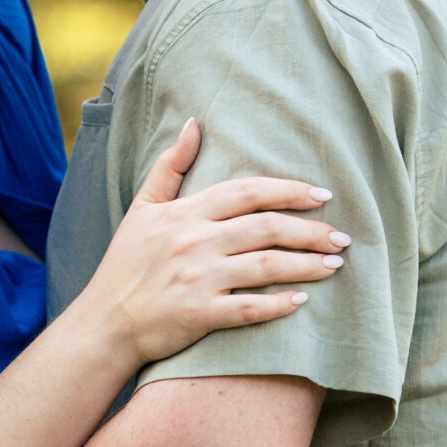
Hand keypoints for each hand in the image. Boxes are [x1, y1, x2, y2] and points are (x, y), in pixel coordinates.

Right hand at [79, 118, 347, 364]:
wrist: (105, 323)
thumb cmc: (125, 264)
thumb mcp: (143, 208)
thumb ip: (171, 166)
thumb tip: (194, 123)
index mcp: (184, 213)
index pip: (247, 192)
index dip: (288, 190)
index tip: (322, 196)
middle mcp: (194, 242)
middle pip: (266, 227)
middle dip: (311, 230)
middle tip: (342, 237)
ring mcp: (198, 279)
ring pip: (266, 265)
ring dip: (306, 264)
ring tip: (335, 264)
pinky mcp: (199, 315)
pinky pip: (250, 308)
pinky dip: (279, 304)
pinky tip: (302, 300)